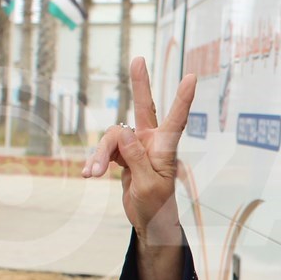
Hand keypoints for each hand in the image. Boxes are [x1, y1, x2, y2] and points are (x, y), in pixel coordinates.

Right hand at [82, 57, 197, 239]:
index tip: (191, 77)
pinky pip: (104, 150)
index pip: (176, 120)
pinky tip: (89, 174)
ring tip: (92, 174)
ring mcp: (136, 146)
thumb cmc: (157, 206)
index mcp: (165, 149)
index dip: (182, 99)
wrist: (149, 220)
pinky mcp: (122, 154)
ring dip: (100, 154)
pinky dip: (96, 161)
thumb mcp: (148, 186)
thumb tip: (124, 131)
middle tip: (139, 59)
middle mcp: (152, 142)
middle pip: (144, 108)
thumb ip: (136, 159)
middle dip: (140, 84)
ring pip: (112, 137)